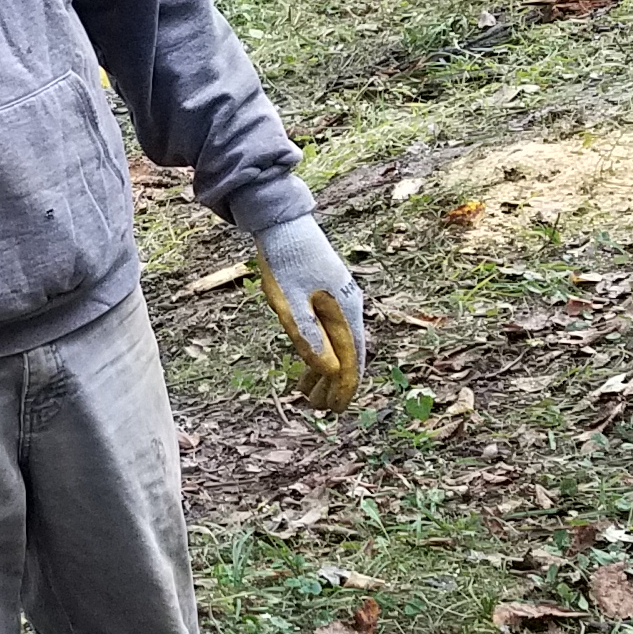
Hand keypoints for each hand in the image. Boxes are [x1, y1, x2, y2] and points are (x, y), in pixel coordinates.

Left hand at [253, 217, 365, 412]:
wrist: (282, 222)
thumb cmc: (284, 261)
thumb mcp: (289, 303)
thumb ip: (308, 336)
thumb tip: (330, 371)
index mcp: (344, 312)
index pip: (350, 361)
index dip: (344, 389)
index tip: (335, 411)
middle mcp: (349, 308)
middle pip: (347, 356)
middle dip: (334, 385)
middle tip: (319, 410)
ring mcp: (339, 301)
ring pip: (337, 345)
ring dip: (324, 370)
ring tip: (309, 395)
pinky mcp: (327, 296)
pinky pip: (328, 332)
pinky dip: (319, 350)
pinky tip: (307, 364)